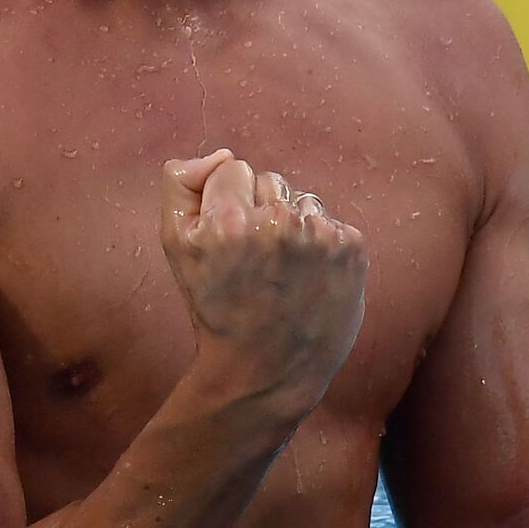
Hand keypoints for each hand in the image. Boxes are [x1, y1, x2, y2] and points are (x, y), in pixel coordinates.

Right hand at [159, 150, 367, 416]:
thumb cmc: (217, 308)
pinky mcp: (352, 249)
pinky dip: (322, 247)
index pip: (232, 168)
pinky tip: (309, 280)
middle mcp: (277, 223)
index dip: (226, 204)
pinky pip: (331, 224)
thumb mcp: (176, 248)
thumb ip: (180, 184)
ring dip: (293, 228)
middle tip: (255, 263)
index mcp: (229, 220)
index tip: (228, 242)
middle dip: (260, 212)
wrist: (269, 373)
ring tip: (283, 274)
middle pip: (269, 182)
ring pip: (302, 201)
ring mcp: (320, 236)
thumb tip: (221, 154)